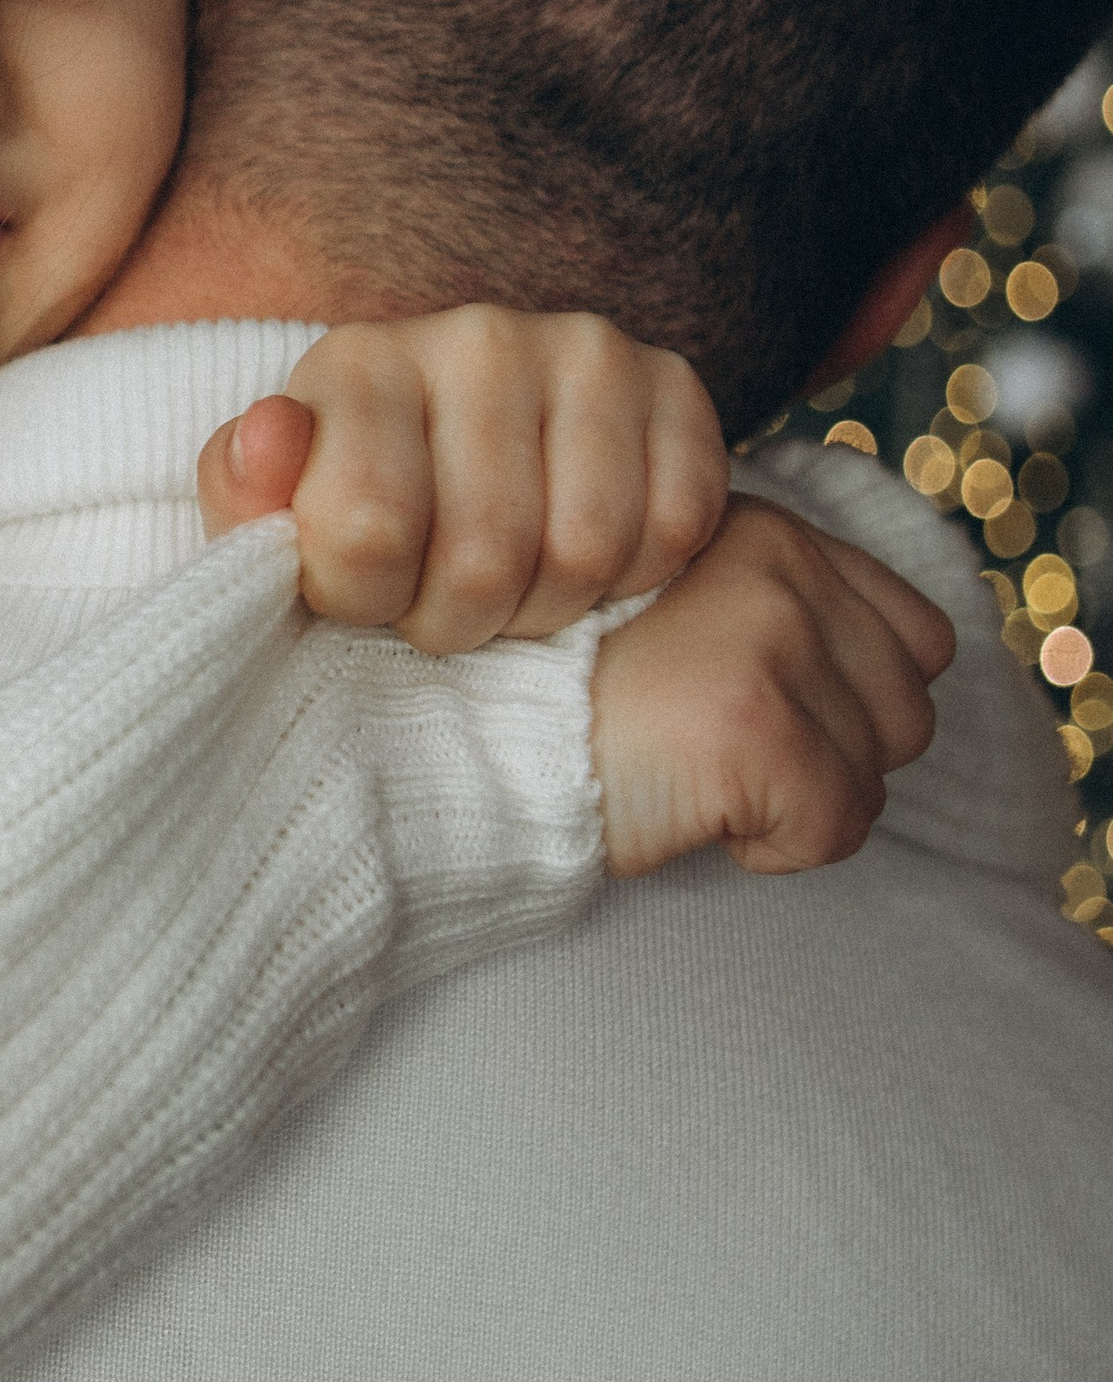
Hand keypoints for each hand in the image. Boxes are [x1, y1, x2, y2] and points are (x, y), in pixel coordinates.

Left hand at [196, 305, 729, 652]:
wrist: (465, 454)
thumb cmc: (360, 504)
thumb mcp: (275, 516)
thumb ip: (246, 495)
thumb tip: (269, 440)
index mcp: (357, 363)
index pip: (364, 530)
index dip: (363, 599)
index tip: (361, 590)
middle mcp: (475, 336)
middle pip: (483, 559)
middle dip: (456, 619)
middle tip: (439, 604)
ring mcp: (583, 349)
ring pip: (583, 553)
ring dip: (544, 608)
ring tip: (507, 587)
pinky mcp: (673, 382)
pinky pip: (673, 528)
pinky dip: (631, 577)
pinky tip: (578, 555)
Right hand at [590, 497, 953, 876]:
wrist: (462, 739)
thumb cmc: (558, 692)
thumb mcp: (671, 604)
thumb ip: (771, 606)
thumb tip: (894, 673)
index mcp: (768, 532)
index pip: (919, 636)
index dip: (857, 703)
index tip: (766, 721)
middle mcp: (783, 571)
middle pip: (908, 713)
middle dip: (834, 759)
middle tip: (726, 758)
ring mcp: (775, 645)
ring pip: (877, 776)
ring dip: (801, 804)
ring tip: (702, 779)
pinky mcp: (760, 729)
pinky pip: (836, 828)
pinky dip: (773, 849)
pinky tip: (693, 810)